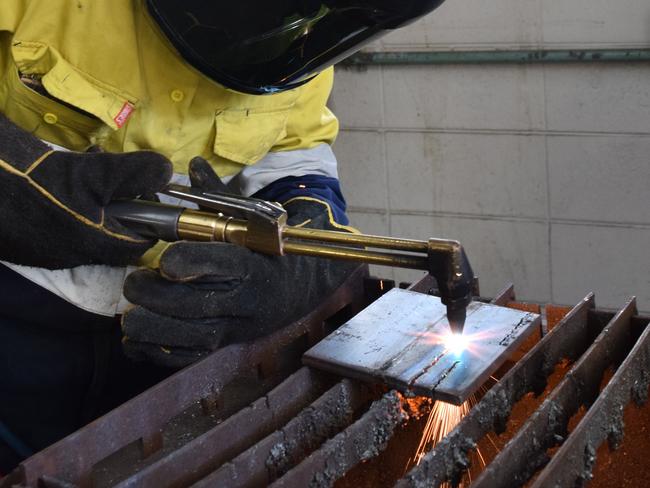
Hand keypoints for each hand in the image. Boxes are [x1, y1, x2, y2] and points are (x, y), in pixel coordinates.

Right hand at [0, 114, 171, 268]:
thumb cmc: (39, 180)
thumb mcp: (94, 172)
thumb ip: (133, 174)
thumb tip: (167, 171)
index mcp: (96, 245)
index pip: (139, 246)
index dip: (150, 223)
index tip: (146, 197)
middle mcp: (75, 256)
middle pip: (114, 237)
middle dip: (122, 208)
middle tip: (117, 181)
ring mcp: (50, 252)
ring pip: (89, 231)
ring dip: (97, 205)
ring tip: (89, 173)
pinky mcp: (29, 244)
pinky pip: (62, 229)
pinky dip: (71, 209)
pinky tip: (62, 184)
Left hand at [121, 158, 357, 367]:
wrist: (299, 289)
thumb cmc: (265, 251)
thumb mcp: (250, 222)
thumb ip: (218, 197)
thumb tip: (193, 163)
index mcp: (254, 264)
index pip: (225, 264)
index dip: (193, 262)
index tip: (166, 260)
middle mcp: (247, 299)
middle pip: (199, 303)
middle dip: (158, 296)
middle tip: (134, 281)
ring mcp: (236, 327)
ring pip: (193, 336)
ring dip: (154, 329)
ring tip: (129, 317)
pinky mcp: (226, 345)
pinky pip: (191, 357)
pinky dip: (159, 354)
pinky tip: (136, 341)